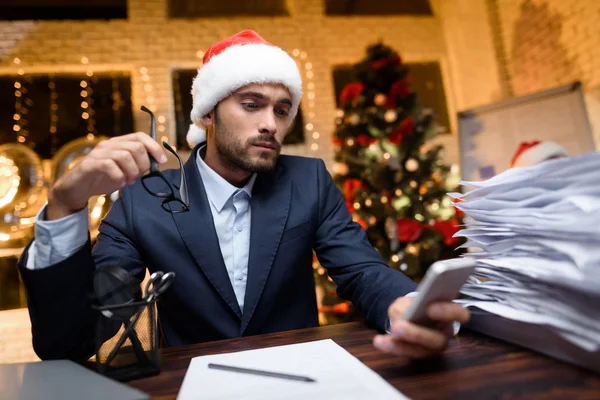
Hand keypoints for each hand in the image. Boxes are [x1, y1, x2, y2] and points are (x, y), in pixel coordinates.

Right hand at [47, 132, 167, 219]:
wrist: (77, 189)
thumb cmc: (103, 179)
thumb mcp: (125, 171)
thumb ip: (138, 165)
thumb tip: (156, 163)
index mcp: (118, 143)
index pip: (140, 136)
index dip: (154, 147)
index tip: (162, 161)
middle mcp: (109, 144)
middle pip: (136, 147)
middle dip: (143, 164)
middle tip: (138, 176)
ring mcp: (98, 153)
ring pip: (124, 155)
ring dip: (132, 172)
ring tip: (129, 181)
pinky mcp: (89, 164)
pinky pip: (109, 166)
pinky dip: (119, 177)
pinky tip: (119, 183)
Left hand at [372, 296, 469, 359]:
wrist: (409, 314)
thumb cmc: (415, 305)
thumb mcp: (410, 299)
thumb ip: (409, 304)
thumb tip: (404, 313)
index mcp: (449, 316)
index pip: (460, 315)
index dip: (448, 312)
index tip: (430, 307)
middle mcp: (444, 334)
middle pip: (437, 339)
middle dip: (417, 334)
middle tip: (398, 326)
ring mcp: (431, 347)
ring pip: (420, 350)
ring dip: (401, 345)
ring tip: (385, 337)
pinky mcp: (417, 353)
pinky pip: (405, 353)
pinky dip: (390, 347)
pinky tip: (379, 341)